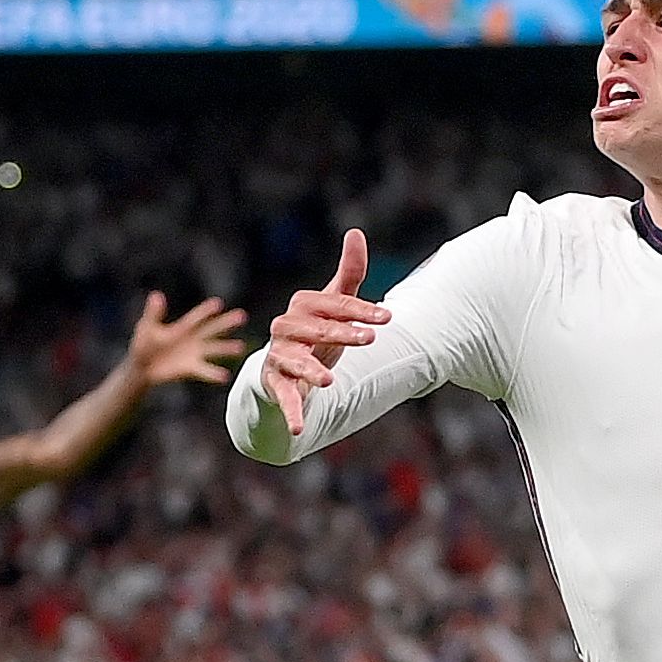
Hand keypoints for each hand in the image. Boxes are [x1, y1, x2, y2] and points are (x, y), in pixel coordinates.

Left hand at [126, 291, 247, 389]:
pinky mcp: (192, 368)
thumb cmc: (143, 344)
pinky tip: (224, 376)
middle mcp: (193, 339)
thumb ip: (153, 313)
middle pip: (213, 329)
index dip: (206, 311)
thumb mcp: (147, 327)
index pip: (197, 317)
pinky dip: (214, 374)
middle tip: (242, 316)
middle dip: (227, 323)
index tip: (218, 303)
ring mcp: (195, 354)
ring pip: (214, 349)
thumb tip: (157, 295)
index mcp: (183, 327)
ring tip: (240, 347)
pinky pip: (205, 371)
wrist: (142, 368)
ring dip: (227, 348)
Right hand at [264, 231, 389, 433]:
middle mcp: (287, 328)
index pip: (333, 303)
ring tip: (328, 380)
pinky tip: (299, 430)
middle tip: (370, 339)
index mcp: (304, 306)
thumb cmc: (316, 334)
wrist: (285, 370)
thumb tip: (356, 232)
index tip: (388, 318)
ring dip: (309, 370)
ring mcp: (278, 356)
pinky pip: (281, 397)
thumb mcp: (333, 306)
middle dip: (341, 333)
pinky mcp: (273, 384)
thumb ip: (348, 274)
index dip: (360, 310)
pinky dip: (291, 413)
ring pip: (293, 361)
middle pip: (314, 329)